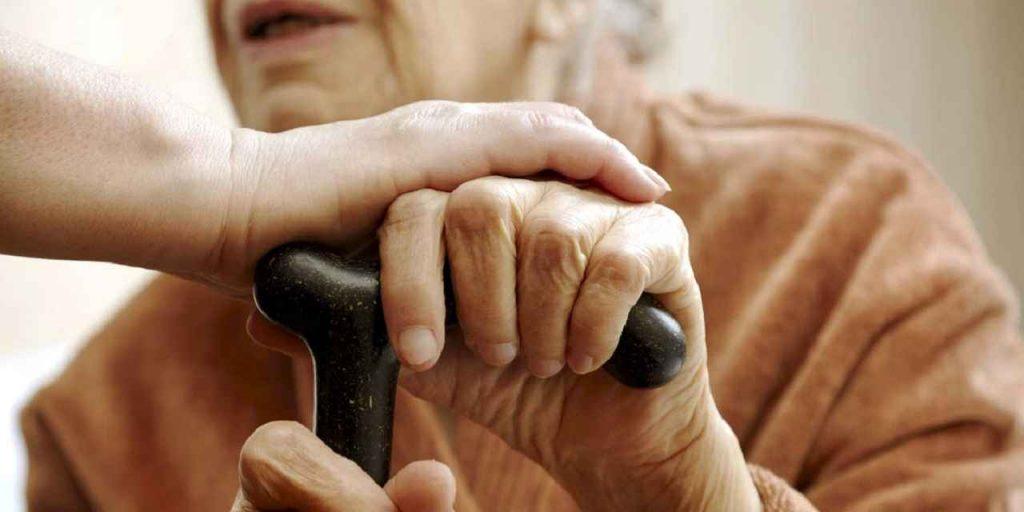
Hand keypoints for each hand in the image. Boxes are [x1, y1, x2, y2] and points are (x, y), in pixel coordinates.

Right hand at [204, 101, 668, 290]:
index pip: (517, 156)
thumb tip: (427, 313)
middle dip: (598, 170)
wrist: (226, 211)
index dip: (568, 177)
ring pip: (548, 132)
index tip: (607, 212)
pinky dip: (584, 162)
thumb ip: (407, 266)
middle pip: (547, 137)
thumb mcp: (366, 254)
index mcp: (430, 161)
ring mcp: (438, 133)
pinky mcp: (433, 146)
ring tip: (648, 194)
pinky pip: (530, 144)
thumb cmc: (284, 241)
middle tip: (645, 201)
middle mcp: (442, 135)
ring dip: (601, 164)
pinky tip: (622, 184)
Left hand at [249, 178, 759, 510]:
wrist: (607, 433)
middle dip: (482, 303)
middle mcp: (536, 194)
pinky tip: (586, 359)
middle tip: (497, 357)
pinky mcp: (658, 241)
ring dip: (539, 323)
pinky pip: (614, 260)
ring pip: (550, 235)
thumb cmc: (520, 390)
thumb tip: (265, 321)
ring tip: (545, 363)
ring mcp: (600, 211)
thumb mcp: (433, 362)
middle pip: (482, 206)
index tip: (416, 353)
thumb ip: (365, 331)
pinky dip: (591, 324)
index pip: (421, 209)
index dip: (410, 281)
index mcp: (478, 214)